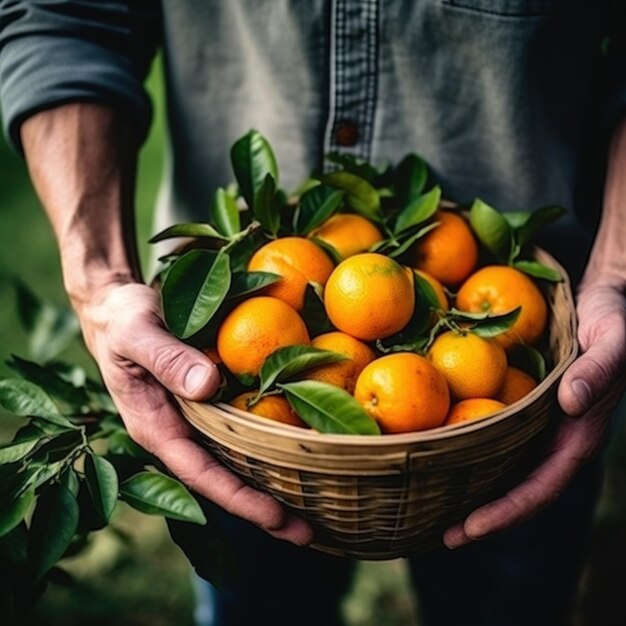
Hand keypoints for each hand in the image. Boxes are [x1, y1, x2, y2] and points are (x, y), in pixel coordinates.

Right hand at [76, 281, 313, 545]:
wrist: (116, 307)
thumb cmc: (121, 320)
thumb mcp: (136, 333)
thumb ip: (166, 358)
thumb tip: (207, 386)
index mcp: (155, 426)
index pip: (200, 473)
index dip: (238, 497)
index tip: (276, 517)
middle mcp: (177, 431)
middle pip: (222, 477)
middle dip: (262, 507)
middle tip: (308, 531)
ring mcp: (194, 419)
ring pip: (234, 458)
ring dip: (271, 481)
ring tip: (314, 504)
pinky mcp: (208, 402)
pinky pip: (239, 430)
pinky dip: (266, 443)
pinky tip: (297, 449)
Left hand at [443, 279, 625, 548]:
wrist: (609, 301)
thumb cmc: (614, 319)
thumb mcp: (612, 340)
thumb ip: (597, 370)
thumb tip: (572, 404)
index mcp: (580, 434)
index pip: (544, 485)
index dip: (509, 510)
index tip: (471, 527)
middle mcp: (558, 438)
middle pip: (520, 488)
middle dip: (485, 516)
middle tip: (442, 535)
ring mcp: (541, 425)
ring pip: (507, 468)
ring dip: (474, 491)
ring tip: (433, 508)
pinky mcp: (526, 408)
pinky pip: (498, 436)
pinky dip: (473, 452)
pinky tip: (443, 453)